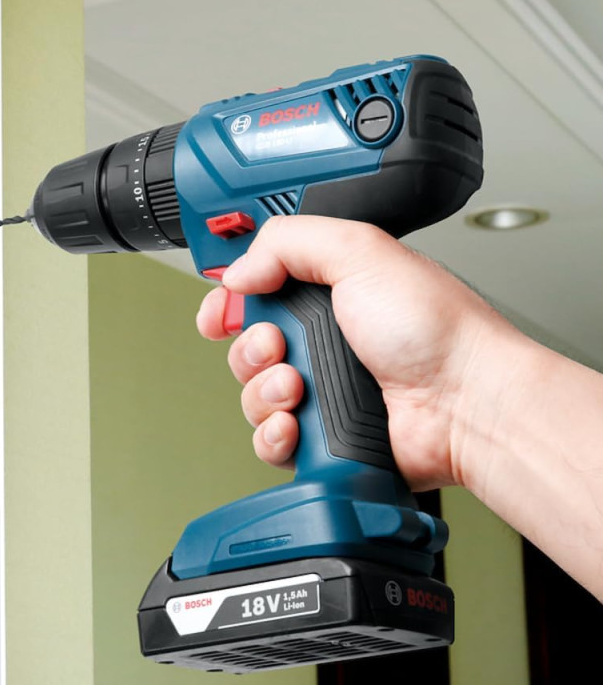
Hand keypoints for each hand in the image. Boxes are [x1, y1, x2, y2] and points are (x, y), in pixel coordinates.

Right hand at [196, 215, 520, 491]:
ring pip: (253, 397)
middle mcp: (322, 343)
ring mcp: (322, 393)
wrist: (465, 402)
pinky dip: (275, 435)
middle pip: (245, 347)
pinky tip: (295, 424)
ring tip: (296, 387)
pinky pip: (270, 442)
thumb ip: (289, 242)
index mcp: (327, 293)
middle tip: (277, 344)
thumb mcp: (360, 252)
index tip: (220, 314)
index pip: (256, 293)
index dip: (229, 304)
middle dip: (249, 347)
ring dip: (263, 391)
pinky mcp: (323, 439)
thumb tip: (238, 271)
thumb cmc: (435, 329)